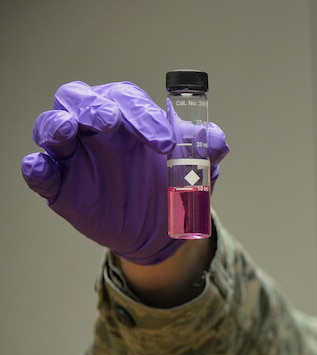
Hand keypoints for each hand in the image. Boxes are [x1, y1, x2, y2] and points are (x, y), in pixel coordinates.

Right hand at [21, 81, 228, 264]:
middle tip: (111, 120)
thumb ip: (206, 151)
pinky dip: (36, 168)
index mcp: (127, 115)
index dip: (143, 113)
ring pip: (49, 126)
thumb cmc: (174, 185)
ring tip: (67, 131)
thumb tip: (216, 140)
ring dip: (55, 125)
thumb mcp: (198, 169)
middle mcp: (95, 128)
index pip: (126, 98)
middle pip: (78, 98)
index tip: (165, 142)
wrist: (163, 230)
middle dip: (92, 105)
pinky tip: (42, 169)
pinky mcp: (60, 186)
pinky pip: (38, 172)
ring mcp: (74, 156)